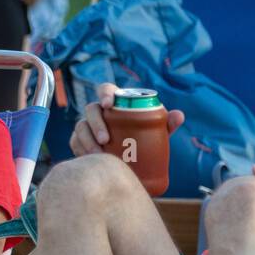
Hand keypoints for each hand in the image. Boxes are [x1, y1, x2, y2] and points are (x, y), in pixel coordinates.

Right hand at [69, 82, 185, 156]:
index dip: (105, 93)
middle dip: (96, 123)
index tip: (108, 104)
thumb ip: (166, 123)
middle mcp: (99, 113)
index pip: (106, 89)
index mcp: (116, 103)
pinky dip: (81, 151)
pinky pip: (75, 144)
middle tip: (106, 140)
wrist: (133, 164)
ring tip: (99, 155)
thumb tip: (178, 116)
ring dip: (87, 140)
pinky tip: (90, 160)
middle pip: (91, 110)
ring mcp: (87, 127)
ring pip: (80, 128)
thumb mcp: (157, 133)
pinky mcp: (79, 142)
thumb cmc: (144, 140)